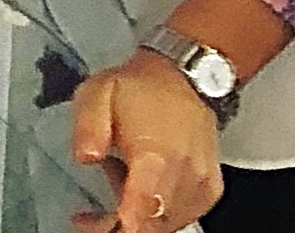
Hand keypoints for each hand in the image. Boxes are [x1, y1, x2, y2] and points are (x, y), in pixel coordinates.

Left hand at [69, 54, 223, 232]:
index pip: (142, 207)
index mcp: (155, 153)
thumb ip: (87, 128)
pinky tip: (144, 184)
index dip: (121, 224)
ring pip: (168, 222)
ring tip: (118, 180)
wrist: (182, 77)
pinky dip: (161, 210)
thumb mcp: (97, 93)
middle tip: (93, 213)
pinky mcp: (210, 189)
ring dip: (140, 215)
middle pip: (153, 222)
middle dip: (121, 223)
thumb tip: (84, 158)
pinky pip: (184, 215)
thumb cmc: (138, 87)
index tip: (96, 225)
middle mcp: (184, 173)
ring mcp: (201, 183)